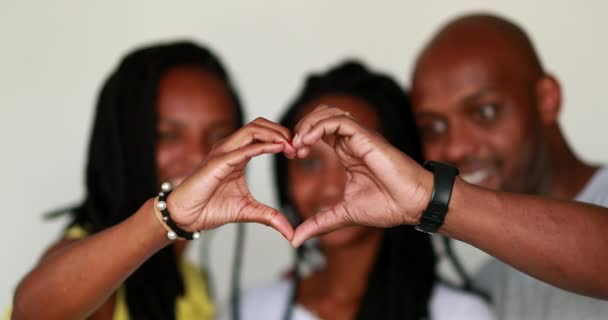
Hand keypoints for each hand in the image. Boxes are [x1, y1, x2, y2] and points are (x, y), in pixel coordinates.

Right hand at [167, 118, 296, 239]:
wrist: (186, 216)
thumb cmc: (210, 208)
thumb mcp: (249, 211)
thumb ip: (271, 217)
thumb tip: (290, 232)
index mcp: (238, 154)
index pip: (263, 134)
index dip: (283, 138)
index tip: (298, 153)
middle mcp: (230, 148)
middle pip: (259, 125)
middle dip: (282, 131)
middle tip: (298, 146)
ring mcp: (223, 152)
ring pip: (252, 129)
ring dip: (275, 134)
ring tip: (291, 146)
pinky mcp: (218, 162)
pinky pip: (243, 149)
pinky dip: (262, 146)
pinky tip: (278, 148)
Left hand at [290, 106, 432, 246]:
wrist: (413, 205)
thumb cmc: (389, 206)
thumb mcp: (343, 215)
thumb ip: (319, 223)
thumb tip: (296, 239)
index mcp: (347, 153)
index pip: (319, 132)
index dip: (302, 139)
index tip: (293, 156)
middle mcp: (352, 141)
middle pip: (321, 116)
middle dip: (300, 127)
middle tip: (292, 148)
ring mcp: (360, 137)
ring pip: (329, 113)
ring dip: (308, 124)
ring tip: (299, 144)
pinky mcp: (367, 137)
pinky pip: (339, 121)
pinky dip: (319, 127)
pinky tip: (308, 142)